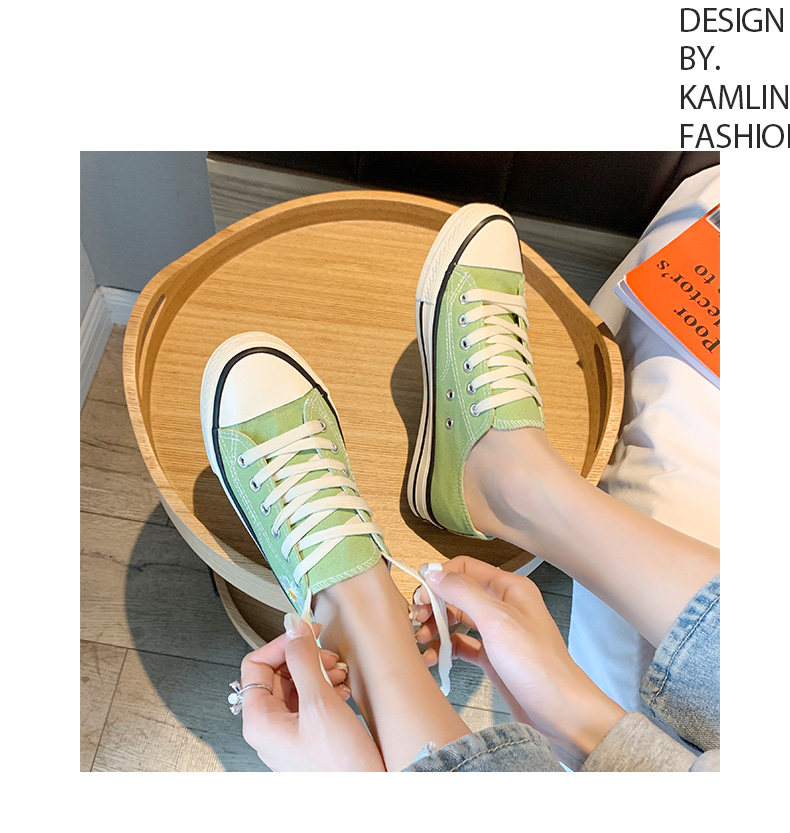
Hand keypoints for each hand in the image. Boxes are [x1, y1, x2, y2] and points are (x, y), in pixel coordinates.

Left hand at [238, 614, 384, 770]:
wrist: (367, 795)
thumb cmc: (340, 766)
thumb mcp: (320, 703)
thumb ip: (303, 660)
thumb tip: (293, 629)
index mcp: (260, 721)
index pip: (255, 665)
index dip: (280, 645)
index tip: (303, 634)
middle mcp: (270, 728)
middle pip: (277, 674)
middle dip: (304, 659)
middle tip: (325, 655)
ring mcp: (289, 734)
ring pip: (297, 686)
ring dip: (318, 672)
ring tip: (338, 674)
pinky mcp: (309, 737)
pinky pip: (311, 701)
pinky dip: (327, 688)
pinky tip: (342, 690)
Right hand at [413, 557, 624, 766]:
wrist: (562, 714)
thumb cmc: (536, 664)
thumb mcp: (497, 621)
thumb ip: (464, 593)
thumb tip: (433, 572)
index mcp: (509, 588)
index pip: (465, 569)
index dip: (439, 579)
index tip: (420, 598)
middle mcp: (503, 606)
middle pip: (458, 594)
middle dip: (434, 605)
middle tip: (416, 622)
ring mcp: (497, 633)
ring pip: (457, 620)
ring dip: (436, 628)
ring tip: (421, 642)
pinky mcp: (493, 658)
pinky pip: (461, 646)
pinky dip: (444, 649)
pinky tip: (431, 659)